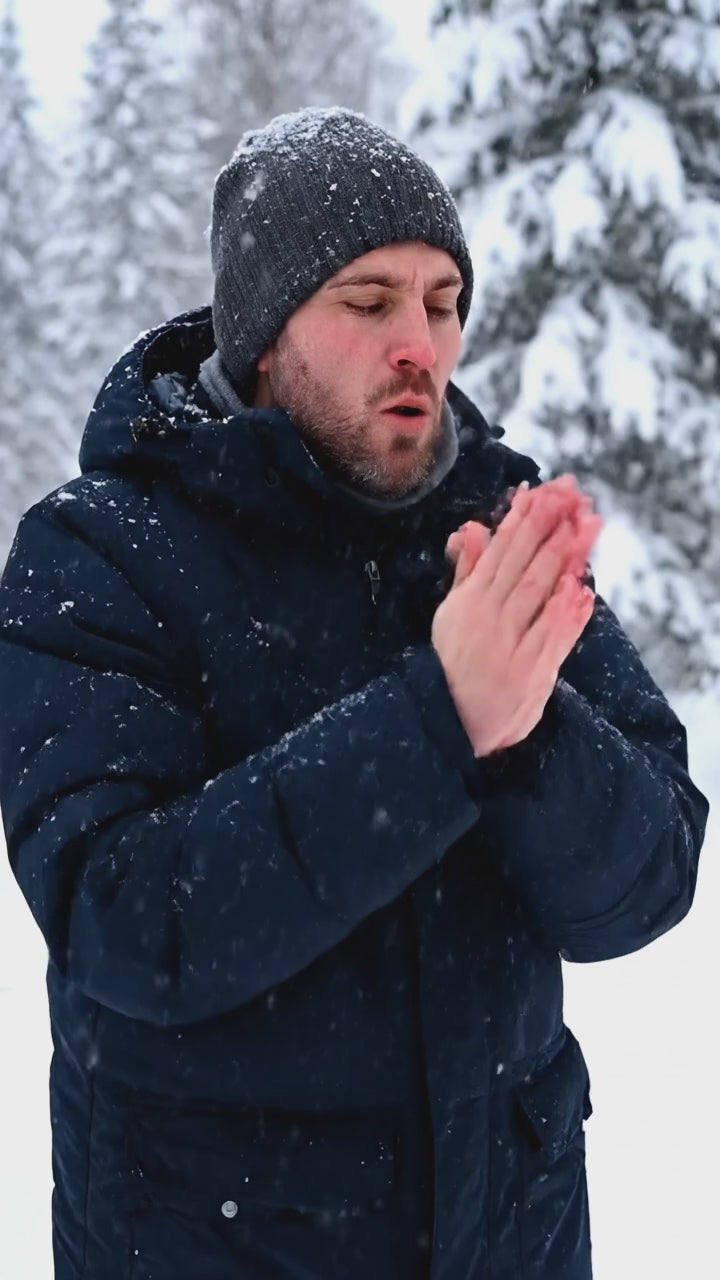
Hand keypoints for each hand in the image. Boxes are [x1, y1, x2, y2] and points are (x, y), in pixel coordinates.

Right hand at [432, 476, 601, 757]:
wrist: (450, 723)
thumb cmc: (453, 665)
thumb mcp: (451, 615)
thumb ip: (467, 573)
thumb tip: (470, 529)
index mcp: (468, 603)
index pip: (500, 552)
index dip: (523, 519)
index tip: (544, 491)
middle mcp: (488, 619)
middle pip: (523, 565)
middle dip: (548, 526)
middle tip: (572, 495)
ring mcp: (510, 647)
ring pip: (539, 593)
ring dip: (564, 557)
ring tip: (586, 525)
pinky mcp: (529, 674)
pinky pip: (552, 637)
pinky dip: (568, 613)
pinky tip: (583, 589)